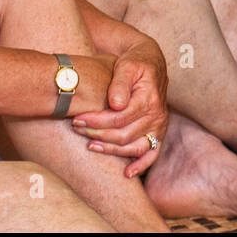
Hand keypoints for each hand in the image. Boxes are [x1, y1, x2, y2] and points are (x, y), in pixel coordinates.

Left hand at [71, 38, 168, 177]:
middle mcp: (157, 115)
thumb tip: (115, 104)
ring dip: (111, 149)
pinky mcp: (158, 132)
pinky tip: (127, 173)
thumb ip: (120, 83)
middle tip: (77, 128)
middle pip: (124, 134)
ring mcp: (159, 126)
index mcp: (149, 98)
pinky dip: (141, 165)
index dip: (96, 120)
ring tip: (91, 145)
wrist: (150, 62)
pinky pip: (152, 153)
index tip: (77, 118)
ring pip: (133, 147)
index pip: (119, 117)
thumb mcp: (127, 65)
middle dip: (97, 133)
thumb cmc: (136, 63)